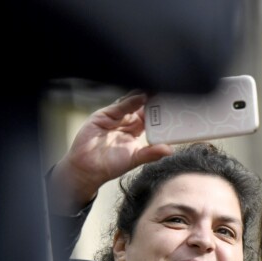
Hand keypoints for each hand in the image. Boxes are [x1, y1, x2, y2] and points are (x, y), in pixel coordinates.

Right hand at [50, 92, 173, 212]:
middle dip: (154, 101)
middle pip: (142, 108)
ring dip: (144, 98)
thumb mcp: (135, 159)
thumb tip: (170, 150)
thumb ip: (151, 153)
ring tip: (157, 91)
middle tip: (169, 93)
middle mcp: (126, 122)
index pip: (151, 118)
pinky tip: (141, 97)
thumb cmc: (110, 165)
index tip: (174, 106)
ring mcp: (115, 117)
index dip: (161, 113)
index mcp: (135, 131)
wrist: (87, 168)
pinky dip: (130, 102)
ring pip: (132, 104)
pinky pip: (119, 106)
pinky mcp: (103, 115)